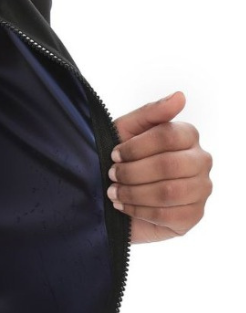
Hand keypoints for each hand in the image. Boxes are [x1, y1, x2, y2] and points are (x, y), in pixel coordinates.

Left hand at [107, 91, 212, 243]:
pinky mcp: (192, 216)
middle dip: (132, 172)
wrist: (111, 198)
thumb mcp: (125, 132)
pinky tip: (123, 207)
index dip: (136, 147)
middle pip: (170, 164)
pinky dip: (139, 211)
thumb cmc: (120, 160)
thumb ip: (150, 113)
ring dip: (133, 192)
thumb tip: (180, 96)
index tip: (114, 154)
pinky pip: (169, 215)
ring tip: (113, 192)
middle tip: (112, 175)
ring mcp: (200, 189)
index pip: (169, 135)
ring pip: (170, 191)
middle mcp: (200, 161)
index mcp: (188, 136)